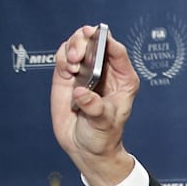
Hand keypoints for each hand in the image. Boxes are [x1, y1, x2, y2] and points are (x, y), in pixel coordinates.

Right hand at [50, 24, 138, 185]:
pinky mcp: (68, 76)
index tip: (97, 38)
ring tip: (73, 62)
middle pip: (95, 41)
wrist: (86, 147)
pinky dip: (63, 57)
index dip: (107, 41)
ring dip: (72, 47)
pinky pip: (64, 57)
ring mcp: (85, 72)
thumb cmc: (103, 135)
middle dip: (85, 40)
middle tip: (78, 54)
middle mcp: (104, 71)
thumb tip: (81, 93)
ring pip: (78, 44)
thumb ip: (95, 108)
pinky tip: (67, 69)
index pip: (117, 52)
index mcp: (123, 79)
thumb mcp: (104, 123)